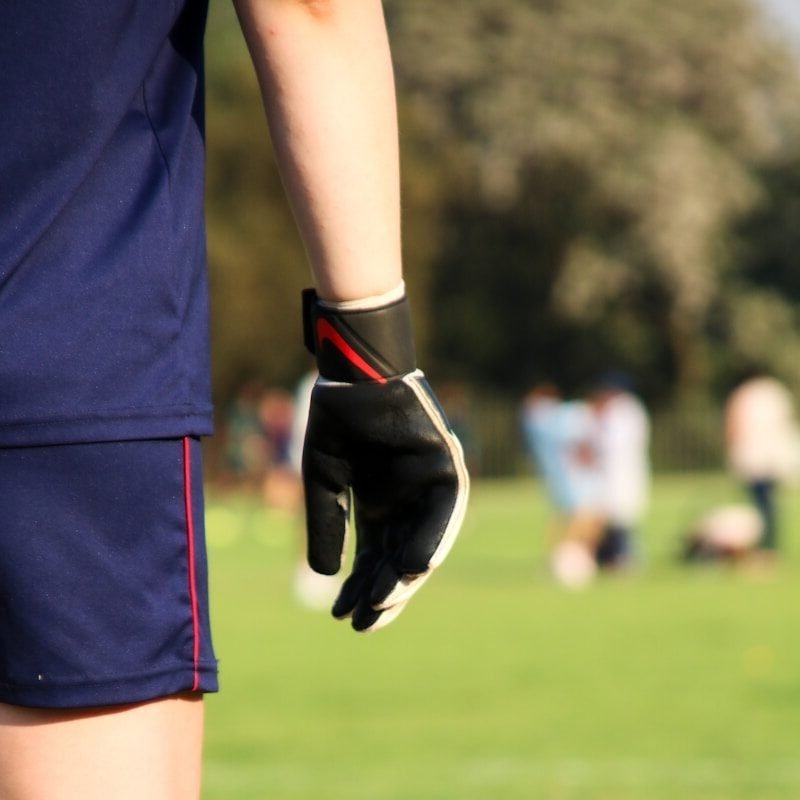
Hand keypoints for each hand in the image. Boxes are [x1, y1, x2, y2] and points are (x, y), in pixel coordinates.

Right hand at [301, 288, 469, 631]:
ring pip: (423, 540)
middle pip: (398, 558)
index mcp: (379, 505)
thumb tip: (324, 578)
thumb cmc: (338, 421)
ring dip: (405, 575)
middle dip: (382, 591)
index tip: (344, 616)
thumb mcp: (323, 482)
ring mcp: (429, 486)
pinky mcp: (447, 466)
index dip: (360, 587)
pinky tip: (412, 568)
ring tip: (382, 605)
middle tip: (365, 624)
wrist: (354, 374)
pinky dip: (431, 538)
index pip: (374, 558)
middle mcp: (407, 501)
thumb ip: (326, 526)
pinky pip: (444, 510)